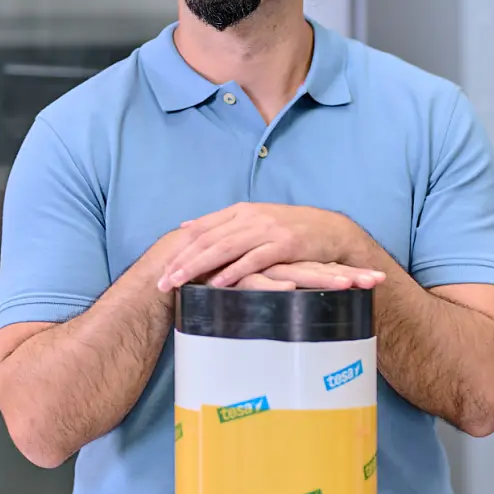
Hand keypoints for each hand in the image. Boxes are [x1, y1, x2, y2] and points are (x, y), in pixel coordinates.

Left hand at [157, 203, 360, 290]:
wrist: (333, 230)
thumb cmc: (293, 229)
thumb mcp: (256, 220)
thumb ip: (224, 223)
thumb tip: (187, 227)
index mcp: (241, 210)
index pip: (201, 229)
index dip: (179, 248)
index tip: (161, 268)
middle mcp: (252, 216)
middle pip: (209, 239)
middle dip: (182, 261)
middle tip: (162, 282)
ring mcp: (269, 229)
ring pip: (225, 247)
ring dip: (200, 266)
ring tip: (180, 283)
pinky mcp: (286, 244)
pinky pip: (255, 259)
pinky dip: (235, 271)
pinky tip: (218, 283)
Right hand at [228, 261, 386, 291]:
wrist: (186, 256)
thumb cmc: (226, 273)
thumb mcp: (260, 278)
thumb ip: (280, 283)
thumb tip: (303, 295)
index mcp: (288, 262)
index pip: (325, 266)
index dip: (351, 271)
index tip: (380, 279)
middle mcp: (279, 262)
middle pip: (320, 268)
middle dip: (349, 275)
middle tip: (377, 280)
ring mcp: (260, 267)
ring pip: (296, 273)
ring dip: (321, 279)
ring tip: (346, 285)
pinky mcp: (237, 276)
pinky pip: (256, 281)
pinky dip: (272, 286)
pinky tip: (290, 288)